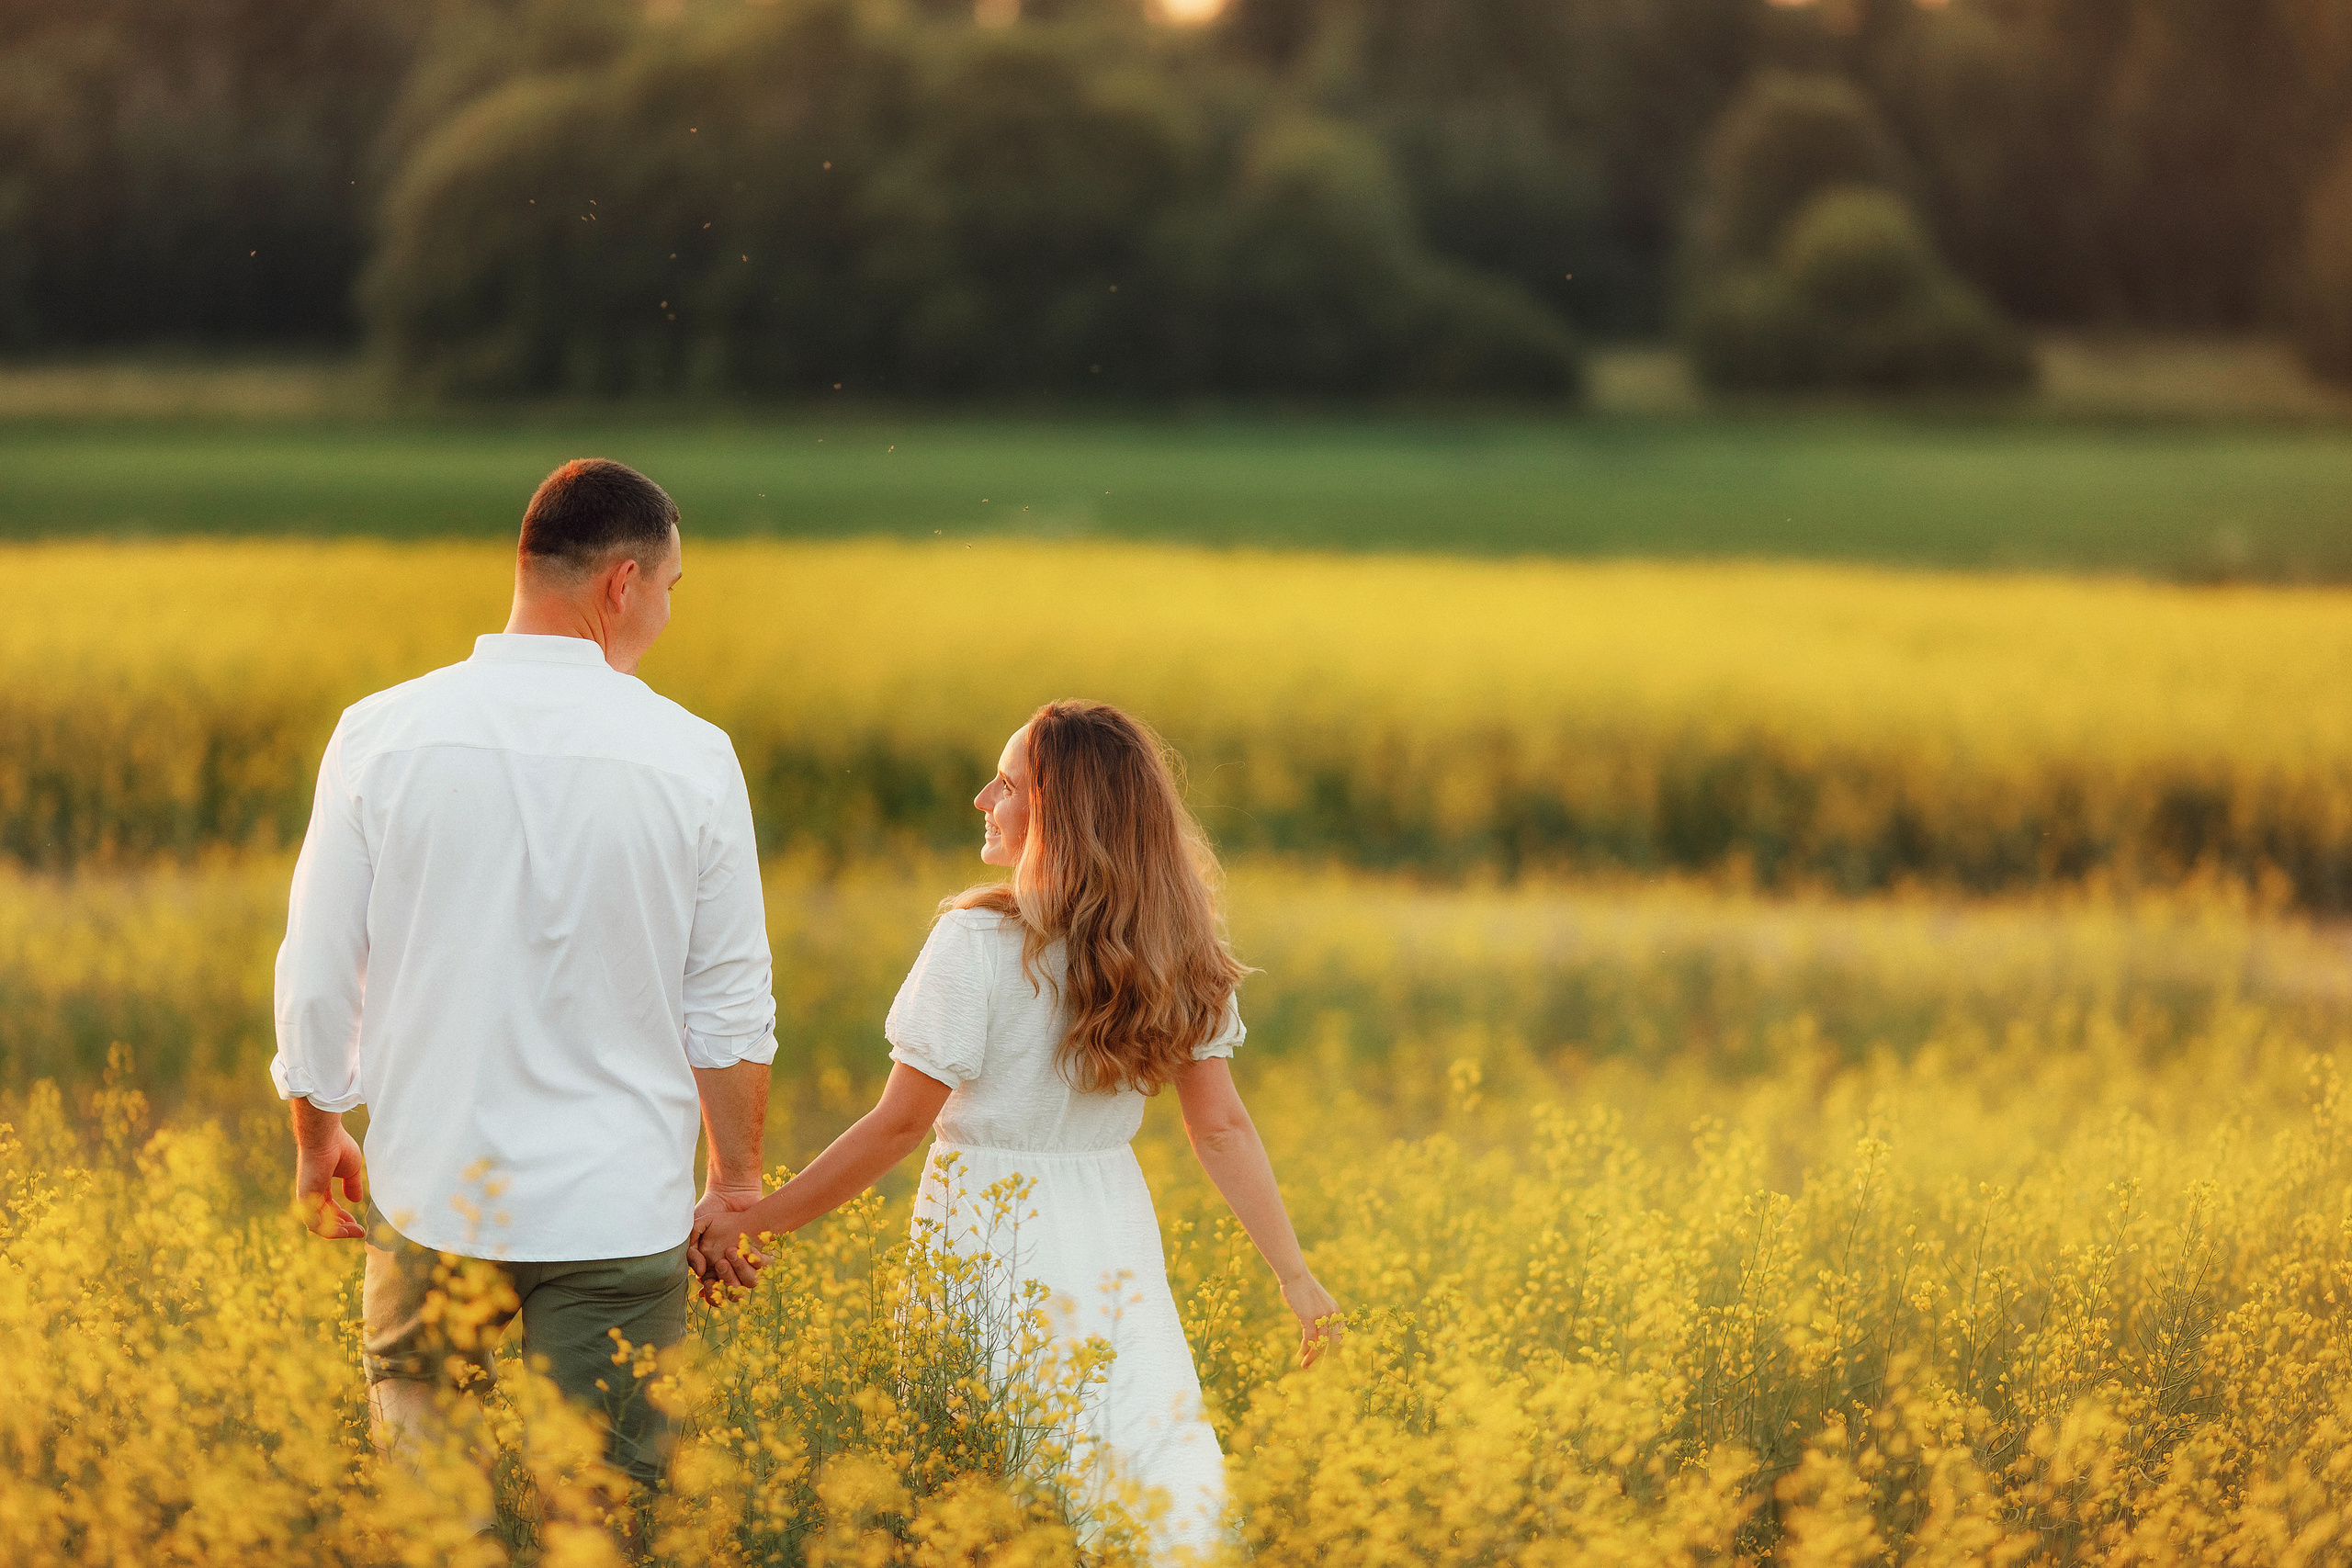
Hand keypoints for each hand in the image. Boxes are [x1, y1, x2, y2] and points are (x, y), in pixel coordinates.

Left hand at [294, 1122, 366, 1239]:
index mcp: (320, 1185)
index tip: (359, 1224)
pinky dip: (330, 1231)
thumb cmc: (338, 1146)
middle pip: (325, 1219)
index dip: (344, 1218)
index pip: (330, 1208)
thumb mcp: (351, 1169)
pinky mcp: (305, 1200)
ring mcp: (306, 1197)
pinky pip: (315, 1224)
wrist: (324, 1137)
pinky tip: (346, 1231)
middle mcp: (311, 1193)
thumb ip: (352, 1185)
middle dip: (343, 1227)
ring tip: (355, 1232)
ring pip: (320, 1225)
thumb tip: (355, 1201)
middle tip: (359, 1232)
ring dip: (338, 1232)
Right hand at [688, 1183, 766, 1298]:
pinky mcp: (763, 1254)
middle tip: (722, 1262)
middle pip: (732, 1292)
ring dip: (741, 1271)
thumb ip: (691, 1249)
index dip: (712, 1294)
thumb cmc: (713, 1211)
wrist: (733, 1193)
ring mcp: (749, 1263)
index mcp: (714, 1268)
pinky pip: (763, 1267)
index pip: (714, 1293)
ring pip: (749, 1283)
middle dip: (727, 1282)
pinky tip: (749, 1247)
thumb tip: (700, 1271)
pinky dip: (756, 1259)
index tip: (709, 1285)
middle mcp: (733, 1269)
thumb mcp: (696, 1228)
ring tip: (733, 1251)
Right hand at [1281, 1272, 1341, 1366]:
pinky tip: (1299, 1355)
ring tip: (1305, 1366)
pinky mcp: (1309, 1318)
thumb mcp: (1317, 1301)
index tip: (1330, 1360)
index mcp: (1336, 1311)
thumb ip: (1320, 1314)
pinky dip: (1305, 1349)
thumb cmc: (1303, 1287)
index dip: (1336, 1349)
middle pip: (1334, 1343)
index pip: (1340, 1335)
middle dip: (1328, 1358)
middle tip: (1322, 1370)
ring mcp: (1322, 1317)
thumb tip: (1316, 1328)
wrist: (1295, 1275)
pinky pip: (1309, 1339)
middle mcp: (1332, 1315)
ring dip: (1312, 1357)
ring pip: (1320, 1344)